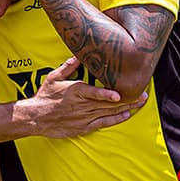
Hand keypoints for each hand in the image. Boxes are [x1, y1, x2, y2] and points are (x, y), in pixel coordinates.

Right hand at [18, 57, 146, 137]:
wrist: (36, 117)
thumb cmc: (45, 96)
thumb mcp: (54, 77)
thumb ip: (69, 66)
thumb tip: (79, 53)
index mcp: (76, 91)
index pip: (94, 93)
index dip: (107, 94)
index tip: (119, 94)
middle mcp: (83, 105)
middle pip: (108, 103)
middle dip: (128, 98)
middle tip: (143, 94)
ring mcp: (84, 117)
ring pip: (109, 113)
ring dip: (126, 108)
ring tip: (140, 103)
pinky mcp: (84, 127)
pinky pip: (103, 123)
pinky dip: (115, 119)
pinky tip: (126, 115)